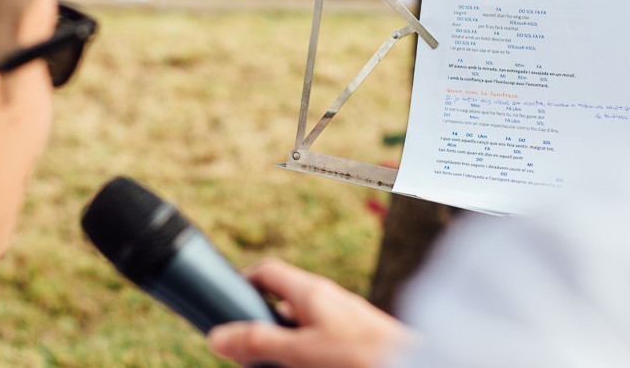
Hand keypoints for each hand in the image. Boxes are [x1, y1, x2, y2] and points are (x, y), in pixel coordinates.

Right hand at [207, 259, 416, 367]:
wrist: (411, 367)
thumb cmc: (360, 356)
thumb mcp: (301, 351)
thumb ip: (260, 344)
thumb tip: (218, 336)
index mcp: (310, 291)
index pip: (267, 272)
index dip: (243, 284)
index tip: (227, 305)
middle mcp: (326, 299)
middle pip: (281, 304)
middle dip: (262, 327)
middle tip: (248, 353)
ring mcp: (342, 318)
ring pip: (301, 326)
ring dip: (284, 345)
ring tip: (277, 365)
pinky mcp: (355, 336)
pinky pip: (320, 339)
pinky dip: (305, 352)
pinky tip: (304, 366)